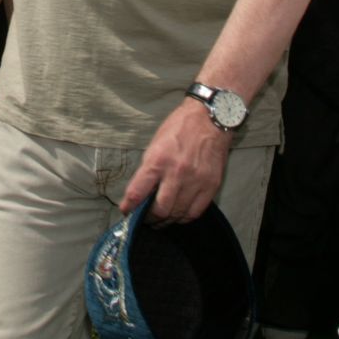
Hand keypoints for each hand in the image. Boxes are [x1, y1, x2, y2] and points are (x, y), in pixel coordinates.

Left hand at [120, 99, 234, 223]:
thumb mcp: (155, 144)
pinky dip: (184, 217)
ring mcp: (196, 181)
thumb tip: (141, 193)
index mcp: (158, 160)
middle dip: (149, 219)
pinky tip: (179, 214)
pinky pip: (195, 212)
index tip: (127, 211)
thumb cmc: (179, 128)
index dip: (129, 207)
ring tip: (161, 220)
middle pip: (160, 210)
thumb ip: (148, 169)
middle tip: (146, 219)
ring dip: (166, 221)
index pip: (138, 192)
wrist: (210, 118)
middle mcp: (177, 173)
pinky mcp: (211, 186)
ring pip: (177, 214)